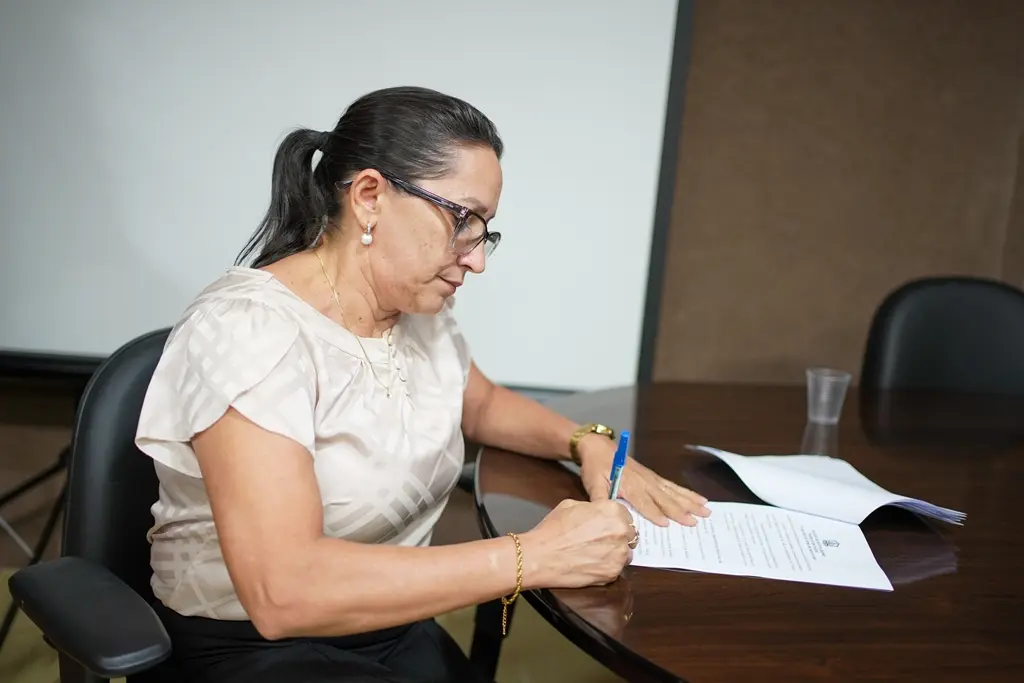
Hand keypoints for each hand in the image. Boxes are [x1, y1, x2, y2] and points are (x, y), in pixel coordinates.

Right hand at [520, 498, 634, 589]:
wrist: (541, 556)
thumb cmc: (553, 531)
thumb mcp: (571, 505)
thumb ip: (592, 508)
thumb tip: (597, 512)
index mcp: (612, 510)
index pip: (625, 514)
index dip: (616, 519)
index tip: (609, 524)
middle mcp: (620, 531)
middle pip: (629, 533)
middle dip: (618, 535)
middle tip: (602, 540)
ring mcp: (619, 554)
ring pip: (626, 552)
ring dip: (615, 552)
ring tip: (596, 553)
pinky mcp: (613, 573)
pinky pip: (617, 568)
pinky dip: (608, 566)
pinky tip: (592, 563)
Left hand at [577, 435, 710, 526]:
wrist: (599, 447)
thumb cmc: (595, 467)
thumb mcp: (592, 484)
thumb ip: (600, 500)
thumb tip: (607, 515)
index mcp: (629, 485)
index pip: (643, 502)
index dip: (654, 513)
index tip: (667, 524)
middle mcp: (644, 482)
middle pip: (664, 499)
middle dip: (680, 511)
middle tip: (695, 521)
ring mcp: (651, 479)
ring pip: (673, 492)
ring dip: (689, 502)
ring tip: (705, 511)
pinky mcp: (654, 477)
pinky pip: (672, 486)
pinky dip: (686, 493)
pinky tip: (699, 498)